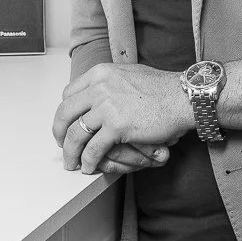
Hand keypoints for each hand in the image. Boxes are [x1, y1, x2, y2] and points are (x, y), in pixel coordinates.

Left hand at [52, 63, 191, 173]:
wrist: (181, 96)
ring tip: (72, 162)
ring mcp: (106, 106)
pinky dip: (88, 161)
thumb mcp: (127, 74)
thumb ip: (108, 83)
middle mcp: (99, 87)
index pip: (68, 94)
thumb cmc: (161, 88)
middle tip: (61, 145)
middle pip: (65, 113)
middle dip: (59, 133)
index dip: (64, 113)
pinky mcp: (116, 126)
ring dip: (71, 152)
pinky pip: (93, 148)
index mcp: (100, 73)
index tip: (66, 124)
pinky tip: (90, 167)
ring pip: (75, 134)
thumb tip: (96, 95)